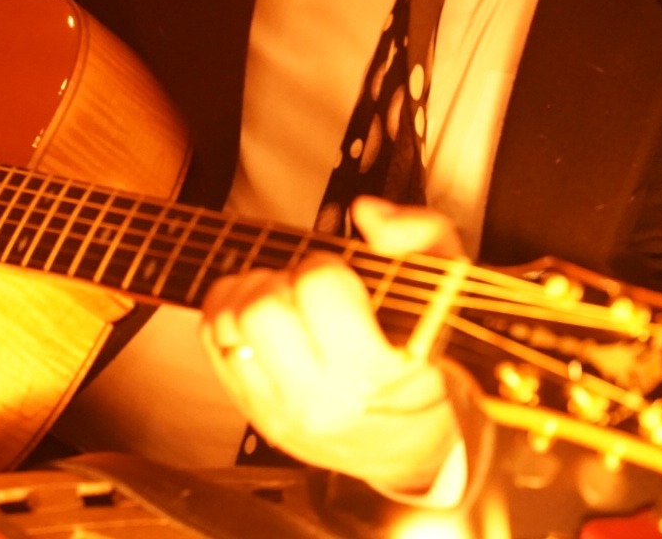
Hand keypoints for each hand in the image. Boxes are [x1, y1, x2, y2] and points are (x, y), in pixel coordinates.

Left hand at [200, 196, 465, 494]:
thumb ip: (422, 236)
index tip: (340, 277)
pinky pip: (213, 345)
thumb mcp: (448, 293)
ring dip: (248, 296)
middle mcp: (320, 398)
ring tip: (282, 299)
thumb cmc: (429, 365)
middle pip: (261, 307)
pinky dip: (228, 317)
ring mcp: (280, 410)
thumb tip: (368, 214)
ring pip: (226, 324)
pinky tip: (261, 317)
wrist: (415, 446)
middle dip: (281, 280)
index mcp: (372, 370)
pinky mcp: (254, 413)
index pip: (317, 286)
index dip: (325, 266)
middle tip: (306, 289)